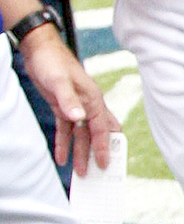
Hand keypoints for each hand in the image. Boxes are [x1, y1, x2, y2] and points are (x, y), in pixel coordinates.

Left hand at [18, 24, 119, 176]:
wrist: (40, 50)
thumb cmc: (53, 62)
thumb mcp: (59, 81)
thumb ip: (69, 101)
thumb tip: (79, 119)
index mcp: (94, 100)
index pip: (101, 128)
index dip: (103, 147)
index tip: (105, 164)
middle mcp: (88, 105)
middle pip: (96, 134)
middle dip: (97, 153)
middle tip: (97, 173)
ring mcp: (76, 107)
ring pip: (82, 134)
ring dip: (81, 152)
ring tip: (79, 172)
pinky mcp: (63, 107)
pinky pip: (66, 130)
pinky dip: (65, 143)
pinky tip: (61, 157)